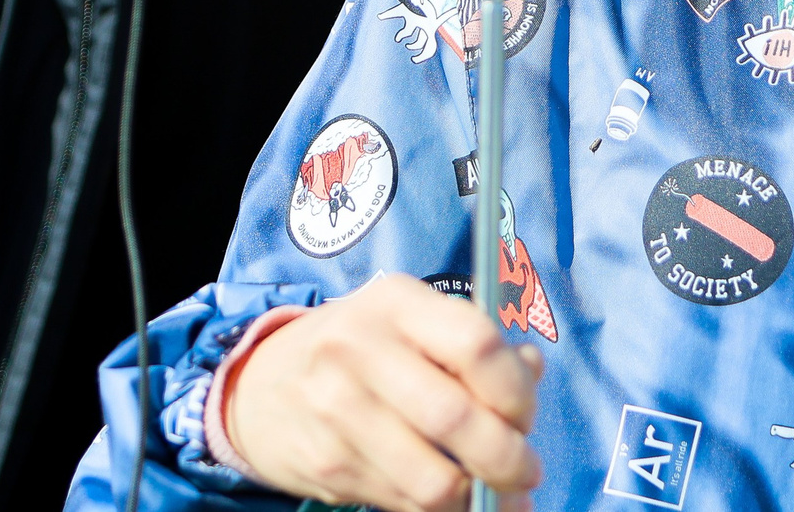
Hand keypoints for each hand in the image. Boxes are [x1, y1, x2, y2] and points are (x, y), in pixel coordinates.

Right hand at [225, 274, 543, 511]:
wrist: (262, 387)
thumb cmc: (360, 349)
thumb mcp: (410, 322)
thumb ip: (473, 344)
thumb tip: (532, 373)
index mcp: (395, 302)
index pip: (475, 344)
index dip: (515, 390)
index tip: (526, 415)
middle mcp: (358, 349)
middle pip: (455, 418)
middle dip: (507, 459)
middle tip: (526, 473)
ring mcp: (336, 410)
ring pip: (432, 478)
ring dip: (477, 498)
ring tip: (496, 495)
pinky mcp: (326, 464)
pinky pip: (402, 502)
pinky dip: (439, 510)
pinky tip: (452, 500)